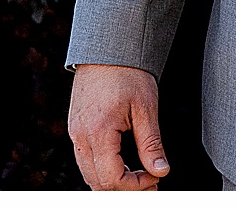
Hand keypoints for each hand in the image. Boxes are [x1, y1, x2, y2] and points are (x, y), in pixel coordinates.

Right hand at [68, 65, 168, 191]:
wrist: (108, 46)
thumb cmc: (129, 71)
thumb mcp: (146, 106)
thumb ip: (151, 142)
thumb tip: (161, 170)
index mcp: (99, 132)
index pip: (112, 178)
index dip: (135, 186)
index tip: (155, 179)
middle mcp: (81, 136)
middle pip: (97, 182)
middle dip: (123, 188)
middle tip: (150, 182)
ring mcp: (75, 132)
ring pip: (88, 173)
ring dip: (111, 180)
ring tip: (138, 175)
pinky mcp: (75, 127)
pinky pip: (84, 158)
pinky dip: (101, 167)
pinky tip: (121, 162)